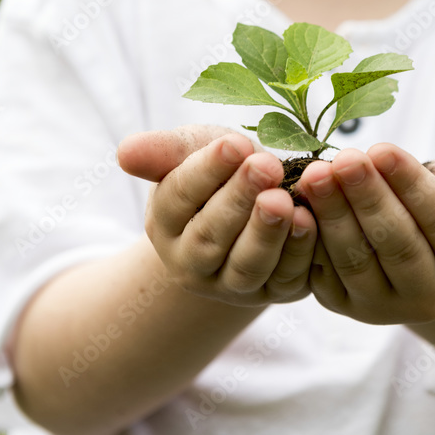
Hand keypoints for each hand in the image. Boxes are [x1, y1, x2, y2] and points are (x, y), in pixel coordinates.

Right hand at [117, 125, 317, 306]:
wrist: (260, 203)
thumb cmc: (224, 170)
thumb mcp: (195, 151)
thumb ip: (165, 151)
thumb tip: (125, 153)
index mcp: (165, 222)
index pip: (179, 196)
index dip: (207, 170)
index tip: (234, 143)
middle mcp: (192, 262)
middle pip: (211, 236)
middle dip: (239, 199)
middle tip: (265, 165)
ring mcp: (233, 284)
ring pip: (247, 266)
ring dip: (267, 233)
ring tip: (283, 199)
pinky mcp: (276, 291)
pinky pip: (286, 277)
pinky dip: (298, 251)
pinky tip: (309, 220)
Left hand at [296, 144, 434, 324]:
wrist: (418, 243)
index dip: (410, 186)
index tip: (381, 149)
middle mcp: (432, 294)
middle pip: (396, 243)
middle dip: (366, 199)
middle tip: (340, 159)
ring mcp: (386, 307)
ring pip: (357, 261)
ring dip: (333, 216)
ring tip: (314, 175)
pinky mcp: (346, 306)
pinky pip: (324, 274)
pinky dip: (309, 239)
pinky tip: (296, 204)